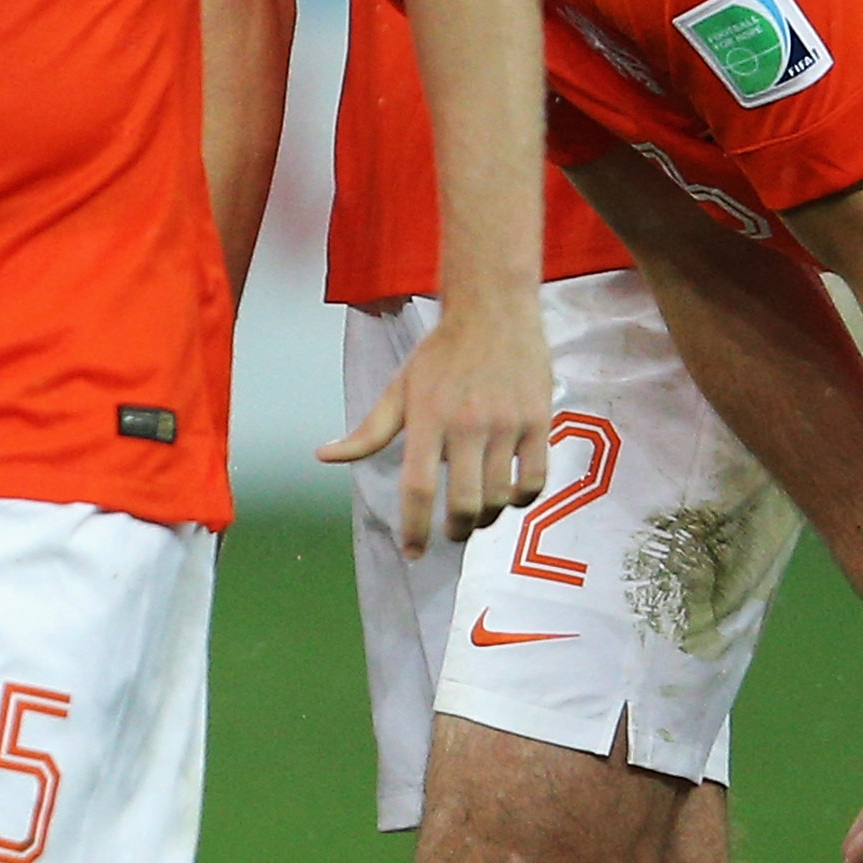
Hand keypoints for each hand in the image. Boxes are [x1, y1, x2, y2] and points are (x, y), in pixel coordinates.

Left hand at [321, 296, 552, 553]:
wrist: (493, 311)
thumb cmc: (441, 353)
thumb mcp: (398, 389)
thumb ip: (368, 432)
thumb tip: (324, 456)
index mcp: (427, 419)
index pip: (418, 487)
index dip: (414, 527)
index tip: (412, 552)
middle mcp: (467, 425)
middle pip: (465, 502)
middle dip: (457, 530)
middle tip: (452, 533)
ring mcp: (506, 424)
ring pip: (500, 497)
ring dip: (488, 518)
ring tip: (479, 516)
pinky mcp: (539, 421)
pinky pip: (535, 479)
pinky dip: (521, 499)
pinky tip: (509, 497)